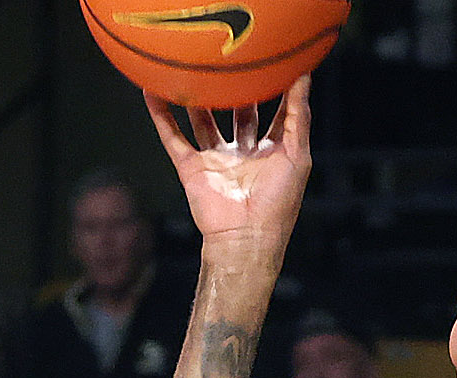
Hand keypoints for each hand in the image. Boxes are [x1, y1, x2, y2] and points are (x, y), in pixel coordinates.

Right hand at [143, 80, 311, 279]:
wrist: (246, 240)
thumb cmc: (278, 203)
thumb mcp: (297, 154)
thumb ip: (298, 115)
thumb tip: (304, 76)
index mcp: (271, 151)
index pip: (275, 111)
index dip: (278, 87)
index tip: (277, 59)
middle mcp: (242, 153)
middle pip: (238, 112)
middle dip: (238, 89)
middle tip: (235, 60)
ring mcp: (216, 160)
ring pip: (203, 121)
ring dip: (196, 98)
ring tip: (192, 67)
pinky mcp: (192, 169)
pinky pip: (173, 138)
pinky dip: (162, 117)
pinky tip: (153, 92)